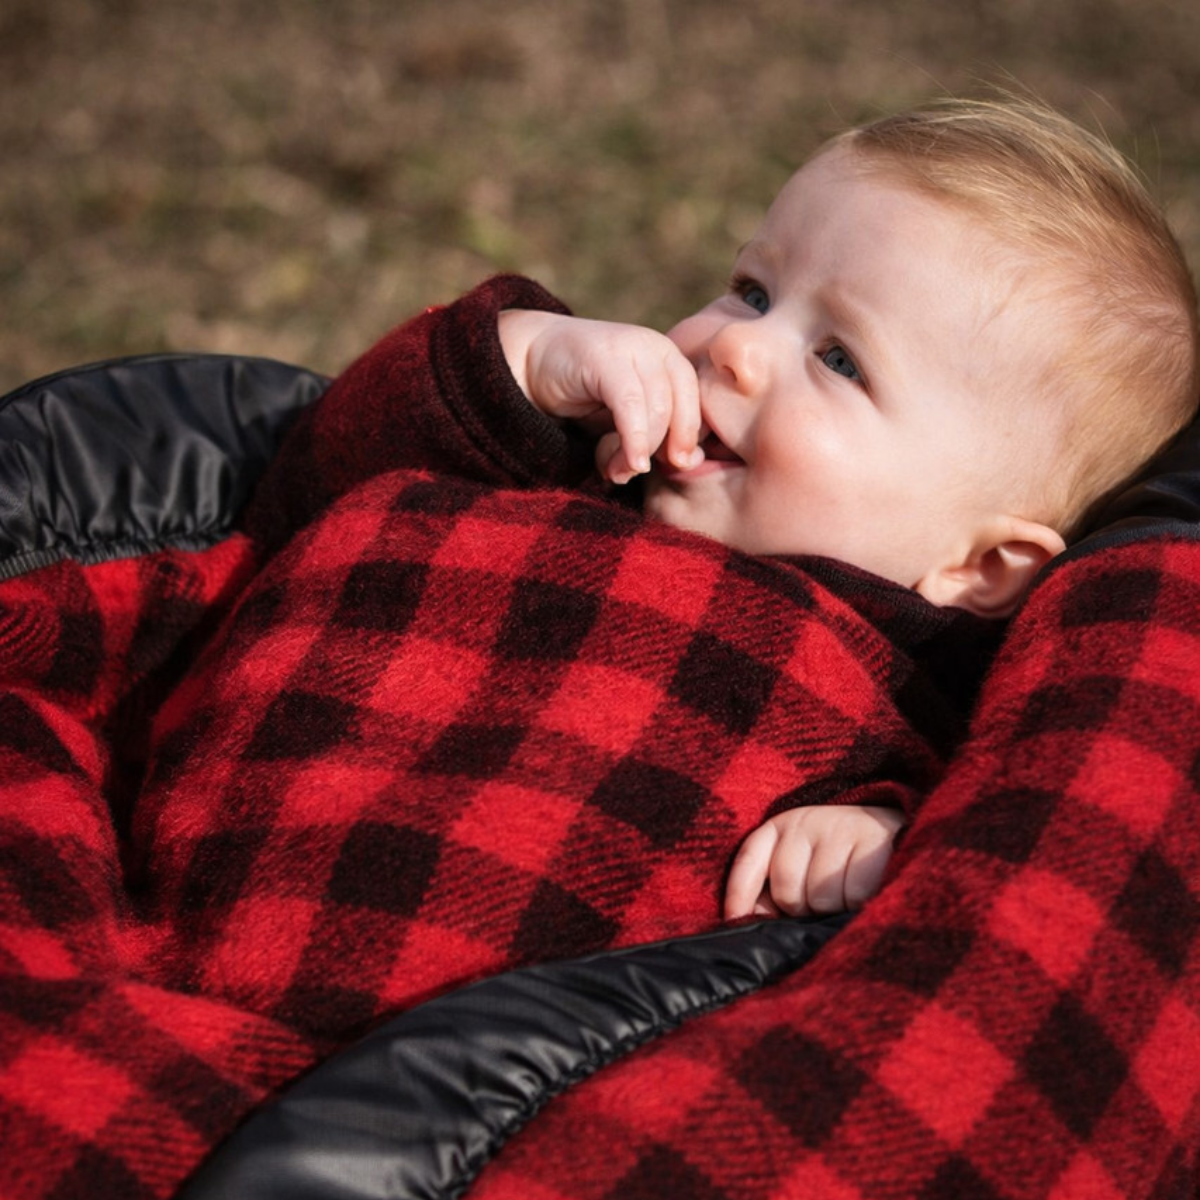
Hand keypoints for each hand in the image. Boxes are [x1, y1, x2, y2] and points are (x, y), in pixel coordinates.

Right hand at [499, 310, 703, 483]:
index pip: (696, 405)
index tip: (674, 467)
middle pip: (679, 408)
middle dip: (662, 450)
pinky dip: (633, 438)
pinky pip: (630, 404)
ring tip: (619, 472)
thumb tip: (692, 461)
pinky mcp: (606, 355)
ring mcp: (633, 347)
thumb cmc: (585, 394)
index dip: (688, 439)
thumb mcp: (627, 420)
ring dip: (641, 450)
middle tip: (635, 474)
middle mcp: (658, 349)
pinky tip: (629, 462)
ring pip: (657, 408)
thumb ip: (658, 436)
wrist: (533, 361)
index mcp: (671, 361)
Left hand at [724, 805, 905, 918]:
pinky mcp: (873, 840)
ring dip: (834, 908)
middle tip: (823, 903)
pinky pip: (855, 893)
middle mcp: (806, 822)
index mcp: (781, 827)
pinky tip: (869, 891)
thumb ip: (774, 888)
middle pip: (787, 890)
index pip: (749, 860)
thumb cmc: (841, 859)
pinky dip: (861, 902)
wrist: (897, 833)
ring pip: (821, 897)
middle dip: (802, 909)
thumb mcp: (803, 865)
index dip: (738, 894)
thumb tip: (755, 919)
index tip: (735, 923)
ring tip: (848, 894)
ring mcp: (840, 827)